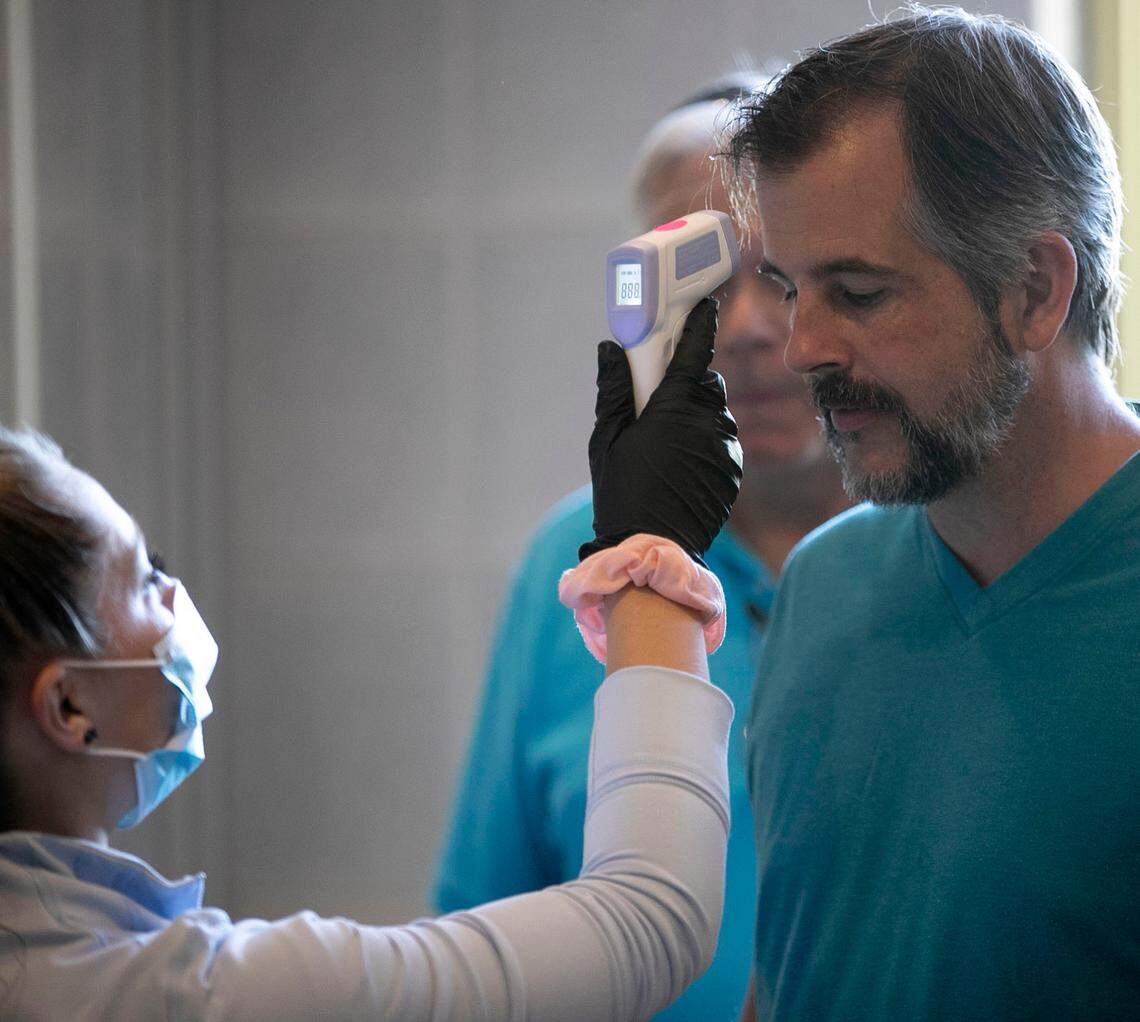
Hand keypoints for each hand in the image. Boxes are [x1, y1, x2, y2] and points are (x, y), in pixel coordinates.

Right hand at [581, 297, 742, 564]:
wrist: (654, 546)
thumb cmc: (622, 493)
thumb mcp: (606, 439)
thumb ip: (613, 390)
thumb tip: (611, 349)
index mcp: (674, 409)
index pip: (693, 352)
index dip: (698, 324)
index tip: (704, 304)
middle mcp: (708, 423)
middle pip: (706, 382)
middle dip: (687, 382)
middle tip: (660, 399)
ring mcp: (726, 448)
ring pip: (717, 412)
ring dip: (699, 414)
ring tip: (669, 440)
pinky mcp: (734, 470)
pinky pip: (723, 441)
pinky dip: (707, 441)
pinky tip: (683, 463)